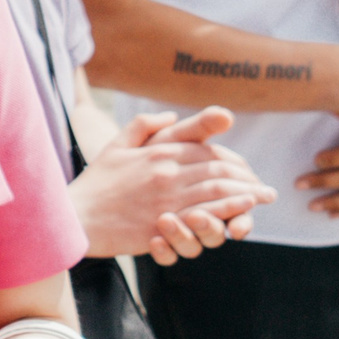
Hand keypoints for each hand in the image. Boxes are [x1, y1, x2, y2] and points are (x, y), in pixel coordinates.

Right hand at [68, 108, 275, 262]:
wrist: (75, 217)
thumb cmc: (96, 183)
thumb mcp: (116, 145)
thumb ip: (144, 126)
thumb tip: (170, 114)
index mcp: (157, 152)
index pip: (205, 149)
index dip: (231, 159)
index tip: (246, 169)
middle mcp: (165, 171)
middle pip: (216, 169)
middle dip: (245, 177)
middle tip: (263, 188)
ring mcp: (164, 198)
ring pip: (215, 190)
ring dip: (244, 193)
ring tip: (262, 198)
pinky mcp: (160, 224)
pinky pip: (201, 215)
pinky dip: (226, 211)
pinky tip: (242, 212)